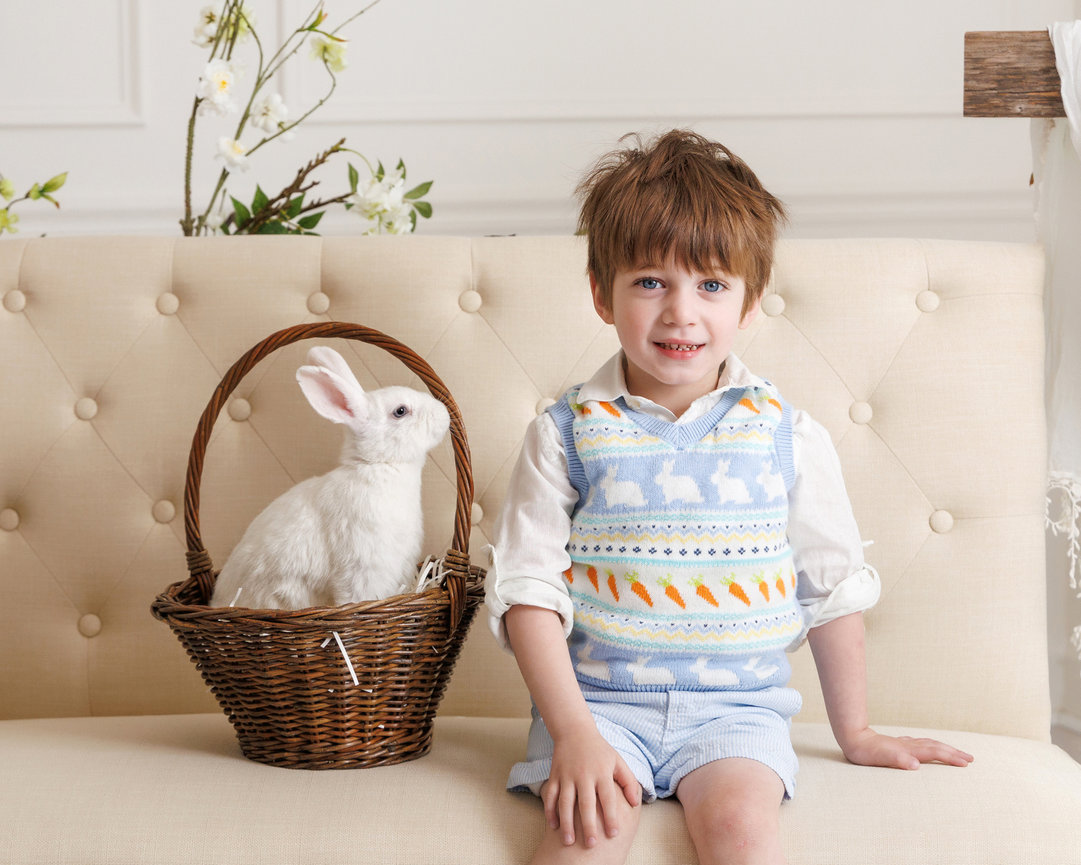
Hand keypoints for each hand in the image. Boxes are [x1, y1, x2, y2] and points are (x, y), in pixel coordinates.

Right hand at [543, 727, 640, 847]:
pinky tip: (553, 826)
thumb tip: (636, 804)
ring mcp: (567, 775)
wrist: (574, 731)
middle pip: (586, 803)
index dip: (611, 816)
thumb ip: (629, 782)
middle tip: (591, 844)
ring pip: (565, 802)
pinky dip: (549, 811)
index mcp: (602, 772)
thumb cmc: (600, 750)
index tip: (614, 834)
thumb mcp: (618, 761)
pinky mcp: (554, 775)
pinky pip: (550, 795)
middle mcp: (584, 775)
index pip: (608, 797)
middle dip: (588, 825)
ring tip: (569, 841)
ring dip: (566, 822)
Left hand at [839, 727, 973, 769]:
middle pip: (936, 747)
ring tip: (957, 752)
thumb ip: (897, 760)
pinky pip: (921, 744)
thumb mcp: (879, 758)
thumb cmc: (866, 752)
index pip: (934, 753)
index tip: (966, 763)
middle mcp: (909, 745)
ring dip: (945, 748)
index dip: (951, 758)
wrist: (853, 737)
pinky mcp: (898, 744)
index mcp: (908, 750)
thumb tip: (915, 765)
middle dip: (954, 753)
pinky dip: (931, 746)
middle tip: (970, 759)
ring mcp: (904, 743)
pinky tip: (930, 747)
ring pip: (929, 744)